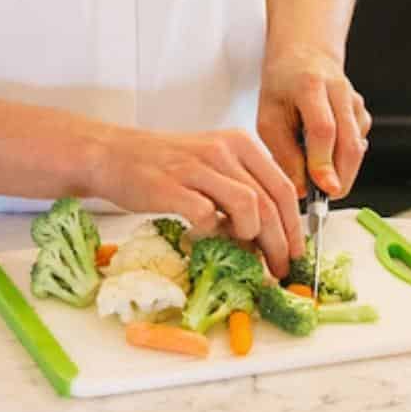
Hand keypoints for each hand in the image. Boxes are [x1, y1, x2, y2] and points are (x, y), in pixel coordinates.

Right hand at [88, 124, 304, 277]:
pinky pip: (207, 215)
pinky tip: (204, 236)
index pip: (282, 186)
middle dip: (280, 243)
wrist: (114, 154)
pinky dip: (212, 233)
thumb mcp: (212, 164)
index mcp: (239, 143)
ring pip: (248, 207)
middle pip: (269, 202)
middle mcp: (222, 150)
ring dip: (251, 238)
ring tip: (242, 252)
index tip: (295, 252)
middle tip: (278, 269)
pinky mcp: (171, 187)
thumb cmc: (166, 164)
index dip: (294, 226)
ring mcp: (196, 167)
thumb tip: (272, 234)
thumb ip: (241, 188)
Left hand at [256, 50, 371, 202]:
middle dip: (340, 177)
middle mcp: (339, 90)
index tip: (323, 189)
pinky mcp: (362, 113)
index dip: (324, 162)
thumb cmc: (282, 87)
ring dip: (341, 172)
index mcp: (309, 85)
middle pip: (349, 142)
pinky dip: (343, 159)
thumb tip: (301, 190)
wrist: (305, 56)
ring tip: (315, 172)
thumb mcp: (268, 116)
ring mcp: (355, 101)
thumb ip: (284, 154)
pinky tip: (324, 151)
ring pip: (357, 148)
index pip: (323, 128)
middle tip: (321, 198)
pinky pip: (358, 146)